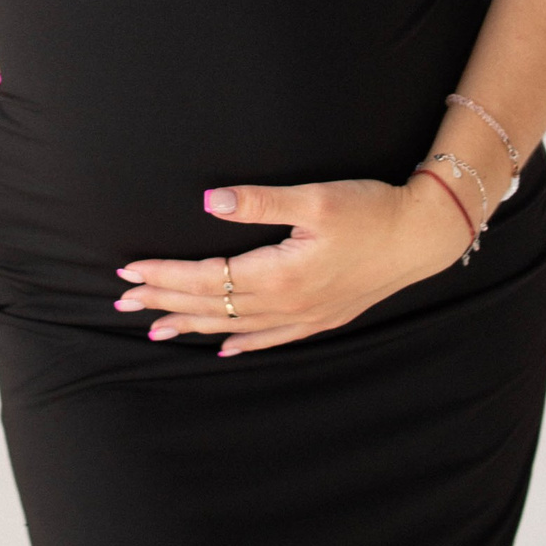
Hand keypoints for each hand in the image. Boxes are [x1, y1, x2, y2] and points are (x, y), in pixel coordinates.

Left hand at [114, 172, 473, 356]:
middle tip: (122, 303)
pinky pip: (271, 338)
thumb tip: (211, 201)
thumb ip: (261, 201)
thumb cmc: (371, 209)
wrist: (423, 235)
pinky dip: (242, 342)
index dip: (165, 275)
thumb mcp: (316, 198)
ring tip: (156, 329)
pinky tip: (224, 347)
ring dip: (193, 323)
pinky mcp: (323, 316)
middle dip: (166, 301)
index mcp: (279, 274)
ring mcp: (305, 315)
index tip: (129, 273)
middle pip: (213, 305)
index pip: (207, 278)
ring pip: (235, 326)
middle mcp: (287, 304)